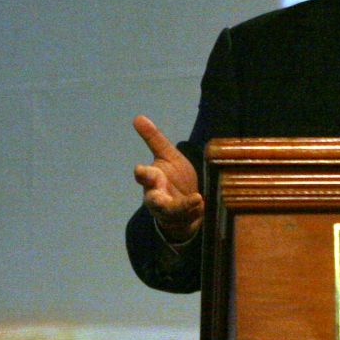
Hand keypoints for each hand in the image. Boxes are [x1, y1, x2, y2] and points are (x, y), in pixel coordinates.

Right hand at [132, 115, 203, 244]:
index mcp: (152, 178)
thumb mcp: (167, 155)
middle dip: (156, 200)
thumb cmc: (175, 177)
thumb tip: (138, 117)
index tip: (140, 170)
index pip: (143, 175)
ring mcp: (169, 212)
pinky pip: (187, 218)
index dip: (142, 173)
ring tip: (197, 199)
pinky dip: (195, 210)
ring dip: (183, 207)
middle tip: (160, 200)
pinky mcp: (182, 222)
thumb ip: (154, 139)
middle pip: (153, 200)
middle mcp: (157, 197)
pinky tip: (202, 203)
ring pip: (172, 212)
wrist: (189, 204)